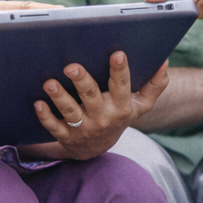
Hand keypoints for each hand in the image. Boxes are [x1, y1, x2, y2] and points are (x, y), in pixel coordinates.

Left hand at [19, 51, 168, 161]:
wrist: (98, 148)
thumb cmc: (119, 117)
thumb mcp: (140, 106)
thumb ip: (154, 85)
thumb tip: (164, 61)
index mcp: (120, 107)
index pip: (122, 86)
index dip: (120, 71)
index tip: (117, 54)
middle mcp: (102, 118)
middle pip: (91, 97)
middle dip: (81, 81)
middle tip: (71, 66)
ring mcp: (83, 129)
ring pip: (70, 112)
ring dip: (59, 97)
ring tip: (50, 83)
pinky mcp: (66, 137)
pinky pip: (54, 127)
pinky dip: (46, 116)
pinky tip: (38, 103)